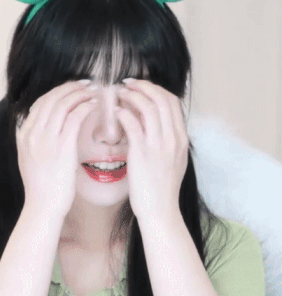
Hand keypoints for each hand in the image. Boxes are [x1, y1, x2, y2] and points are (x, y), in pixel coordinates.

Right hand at [16, 80, 97, 217]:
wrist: (43, 207)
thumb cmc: (42, 188)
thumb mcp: (29, 160)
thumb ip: (34, 143)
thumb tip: (45, 131)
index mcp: (24, 135)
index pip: (40, 103)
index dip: (57, 91)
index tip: (71, 88)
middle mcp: (32, 134)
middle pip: (51, 99)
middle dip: (70, 87)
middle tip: (86, 83)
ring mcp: (46, 140)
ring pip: (63, 104)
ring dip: (80, 93)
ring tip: (93, 91)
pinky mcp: (62, 147)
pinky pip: (74, 117)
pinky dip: (85, 106)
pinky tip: (94, 105)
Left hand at [115, 79, 188, 220]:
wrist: (160, 210)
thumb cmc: (162, 189)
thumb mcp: (172, 160)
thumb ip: (165, 140)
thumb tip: (150, 123)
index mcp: (181, 138)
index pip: (172, 102)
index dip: (156, 89)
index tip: (141, 87)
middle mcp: (173, 138)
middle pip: (162, 98)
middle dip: (143, 86)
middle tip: (127, 84)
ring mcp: (159, 145)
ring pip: (148, 107)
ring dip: (132, 96)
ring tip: (119, 95)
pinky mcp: (142, 153)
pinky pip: (132, 124)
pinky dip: (123, 113)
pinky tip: (115, 113)